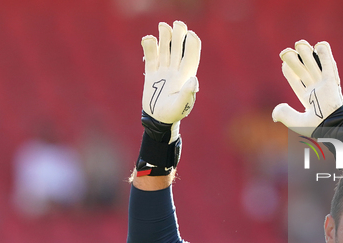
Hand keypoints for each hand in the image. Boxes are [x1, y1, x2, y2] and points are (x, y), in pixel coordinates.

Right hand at [141, 21, 200, 141]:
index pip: (191, 56)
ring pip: (165, 48)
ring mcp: (163, 70)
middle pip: (179, 48)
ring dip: (165, 36)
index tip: (190, 34)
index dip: (192, 44)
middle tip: (177, 23)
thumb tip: (194, 80)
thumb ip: (187, 94)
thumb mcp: (181, 106)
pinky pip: (151, 56)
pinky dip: (149, 46)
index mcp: (186, 76)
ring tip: (163, 26)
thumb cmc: (172, 114)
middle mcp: (176, 70)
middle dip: (179, 35)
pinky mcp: (151, 72)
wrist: (157, 119)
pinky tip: (148, 40)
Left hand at [272, 40, 342, 134]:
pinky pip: (328, 66)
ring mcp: (324, 85)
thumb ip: (285, 116)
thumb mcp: (297, 123)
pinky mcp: (332, 82)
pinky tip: (320, 45)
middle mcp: (316, 90)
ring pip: (314, 66)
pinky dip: (325, 55)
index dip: (290, 72)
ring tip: (299, 43)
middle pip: (304, 71)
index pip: (297, 81)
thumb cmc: (318, 128)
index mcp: (308, 99)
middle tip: (287, 51)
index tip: (284, 64)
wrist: (333, 128)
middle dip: (296, 60)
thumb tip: (274, 114)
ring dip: (307, 54)